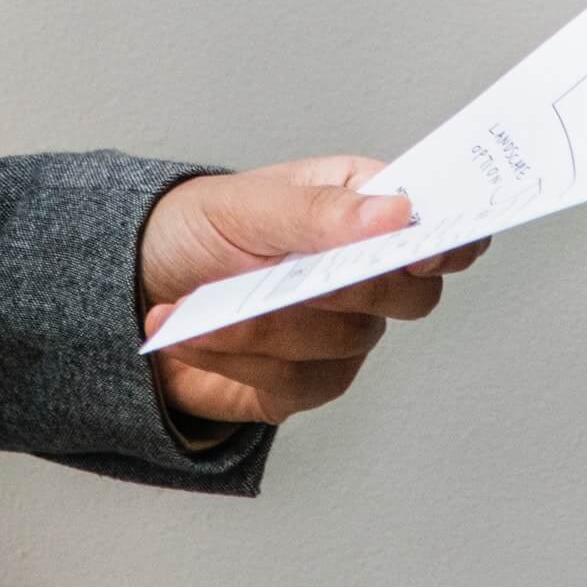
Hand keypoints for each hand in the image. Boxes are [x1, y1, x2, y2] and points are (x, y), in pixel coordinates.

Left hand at [136, 154, 489, 428]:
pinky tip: (193, 337)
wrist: (135, 287)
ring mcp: (340, 331)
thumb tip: (395, 212)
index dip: (451, 239)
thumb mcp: (245, 203)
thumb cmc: (195, 228)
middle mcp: (362, 271)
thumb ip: (319, 211)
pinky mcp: (305, 382)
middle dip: (344, 288)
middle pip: (410, 294)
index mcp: (359, 205)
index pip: (435, 221)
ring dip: (266, 326)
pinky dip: (238, 360)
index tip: (425, 251)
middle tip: (287, 279)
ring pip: (346, 342)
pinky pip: (298, 383)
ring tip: (199, 309)